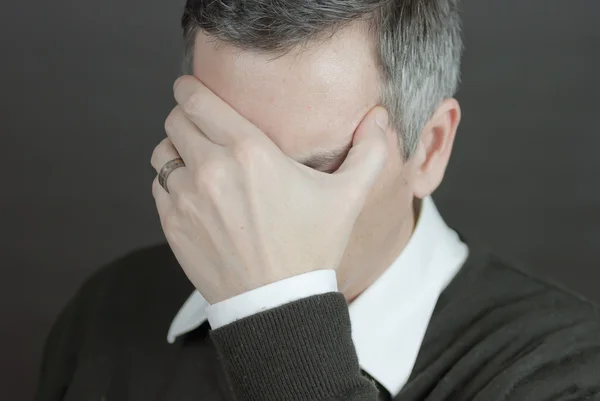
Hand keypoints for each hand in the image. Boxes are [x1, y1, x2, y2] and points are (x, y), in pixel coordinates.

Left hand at [151, 75, 389, 303]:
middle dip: (186, 117)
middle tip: (200, 125)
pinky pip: (158, 186)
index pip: (198, 100)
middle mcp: (212, 169)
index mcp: (250, 152)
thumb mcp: (348, 198)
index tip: (191, 88)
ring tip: (196, 160)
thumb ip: (369, 152)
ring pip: (163, 152)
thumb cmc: (311, 248)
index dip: (191, 88)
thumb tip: (380, 118)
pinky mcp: (173, 224)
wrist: (277, 303)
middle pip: (176, 119)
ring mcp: (187, 198)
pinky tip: (194, 193)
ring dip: (177, 150)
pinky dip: (171, 182)